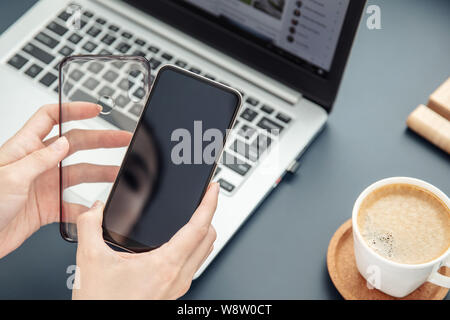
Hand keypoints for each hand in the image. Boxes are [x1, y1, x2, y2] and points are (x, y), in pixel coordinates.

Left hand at [0, 103, 130, 257]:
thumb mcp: (10, 176)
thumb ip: (40, 159)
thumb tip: (63, 142)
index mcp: (24, 148)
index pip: (51, 118)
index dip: (73, 110)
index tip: (95, 109)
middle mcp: (37, 164)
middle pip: (75, 144)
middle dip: (101, 140)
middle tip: (122, 139)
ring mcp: (44, 186)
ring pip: (80, 174)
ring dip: (101, 174)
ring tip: (120, 174)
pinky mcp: (47, 208)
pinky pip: (73, 206)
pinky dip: (87, 210)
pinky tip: (97, 210)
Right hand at [72, 182, 219, 299]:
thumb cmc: (104, 304)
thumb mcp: (90, 261)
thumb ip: (89, 226)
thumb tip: (93, 209)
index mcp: (165, 265)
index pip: (199, 227)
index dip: (209, 203)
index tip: (212, 189)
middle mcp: (178, 276)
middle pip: (209, 238)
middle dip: (208, 214)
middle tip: (202, 198)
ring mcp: (178, 285)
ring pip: (204, 252)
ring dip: (203, 231)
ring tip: (193, 215)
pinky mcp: (173, 291)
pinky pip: (194, 263)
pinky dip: (193, 246)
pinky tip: (178, 240)